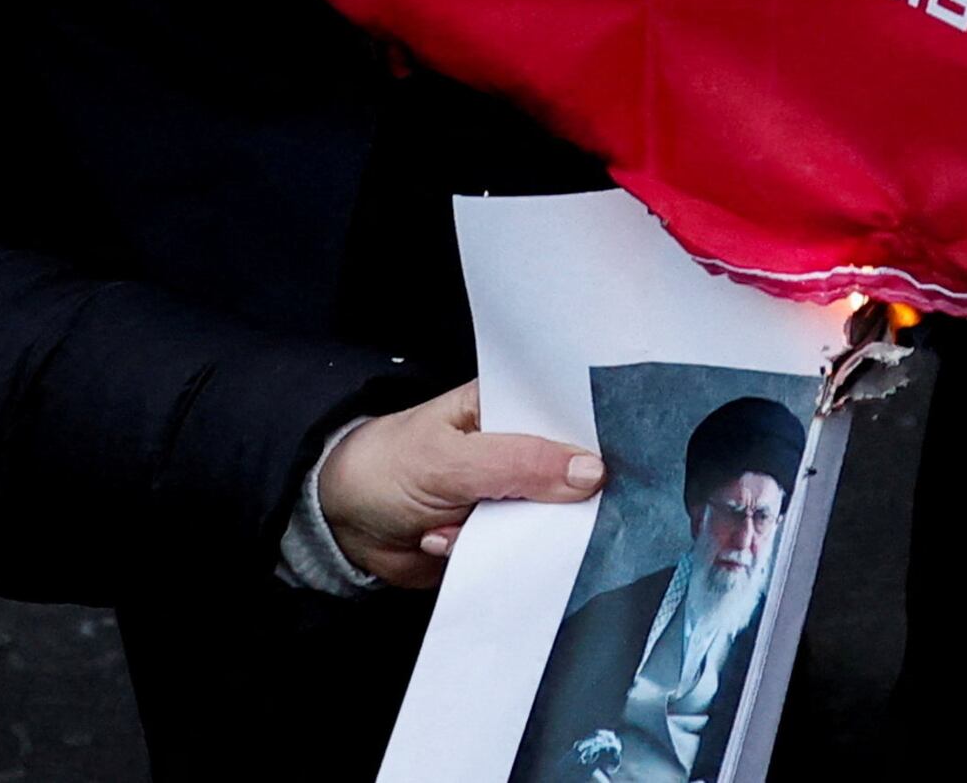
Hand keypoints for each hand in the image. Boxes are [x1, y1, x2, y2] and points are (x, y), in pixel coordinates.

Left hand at [314, 382, 605, 587]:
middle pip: (570, 473)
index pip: (570, 413)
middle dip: (567, 497)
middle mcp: (518, 449)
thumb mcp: (450, 461)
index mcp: (509, 407)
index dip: (598, 435)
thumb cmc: (386, 468)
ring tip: (459, 524)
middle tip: (533, 504)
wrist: (341, 526)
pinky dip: (495, 559)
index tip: (625, 460)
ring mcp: (510, 496)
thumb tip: (591, 472)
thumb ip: (519, 464)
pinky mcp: (499, 539)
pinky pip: (522, 554)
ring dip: (518, 533)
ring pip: (550, 520)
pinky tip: (448, 542)